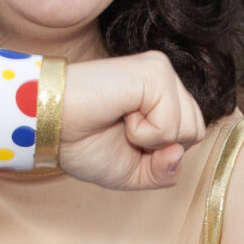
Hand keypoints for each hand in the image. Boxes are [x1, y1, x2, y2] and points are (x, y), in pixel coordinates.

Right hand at [52, 51, 206, 190]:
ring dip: (152, 140)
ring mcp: (161, 71)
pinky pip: (172, 124)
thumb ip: (165, 171)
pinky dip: (145, 133)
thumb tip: (179, 152)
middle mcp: (164, 78)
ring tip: (121, 122)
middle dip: (160, 148)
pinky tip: (121, 114)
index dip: (160, 154)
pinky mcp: (155, 72)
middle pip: (195, 132)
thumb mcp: (133, 172)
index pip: (189, 136)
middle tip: (122, 132)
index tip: (125, 142)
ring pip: (189, 129)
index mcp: (160, 95)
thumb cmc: (81, 144)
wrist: (48, 125)